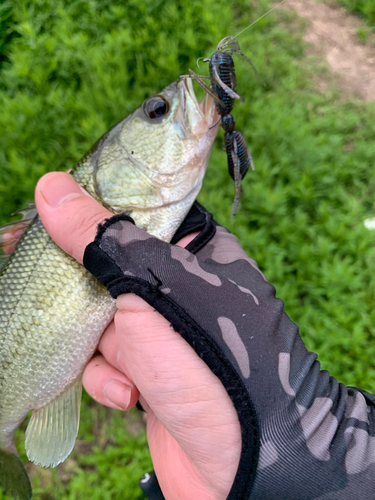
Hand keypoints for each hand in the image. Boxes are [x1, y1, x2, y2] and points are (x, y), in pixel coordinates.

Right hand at [35, 172, 240, 499]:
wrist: (252, 464)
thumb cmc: (213, 358)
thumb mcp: (154, 288)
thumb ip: (103, 240)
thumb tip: (50, 186)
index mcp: (197, 252)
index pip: (138, 218)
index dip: (92, 220)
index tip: (50, 224)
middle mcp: (182, 289)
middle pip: (112, 273)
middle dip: (83, 293)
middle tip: (49, 292)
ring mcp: (166, 335)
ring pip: (103, 322)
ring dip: (101, 348)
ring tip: (123, 369)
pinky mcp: (152, 376)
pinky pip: (111, 364)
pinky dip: (111, 380)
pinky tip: (131, 397)